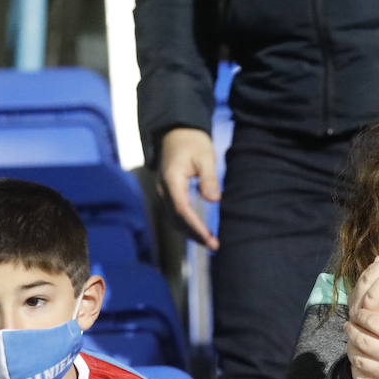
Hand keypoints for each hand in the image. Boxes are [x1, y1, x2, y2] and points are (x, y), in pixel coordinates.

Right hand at [160, 127, 219, 250]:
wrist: (177, 132)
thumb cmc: (193, 142)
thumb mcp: (205, 156)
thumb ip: (209, 178)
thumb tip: (214, 200)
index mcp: (171, 179)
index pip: (181, 209)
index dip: (195, 226)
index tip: (209, 238)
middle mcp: (163, 189)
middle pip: (176, 219)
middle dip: (194, 234)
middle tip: (214, 246)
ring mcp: (163, 192)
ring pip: (173, 220)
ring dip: (190, 233)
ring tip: (210, 243)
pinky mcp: (168, 194)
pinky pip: (175, 214)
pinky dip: (187, 225)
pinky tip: (200, 232)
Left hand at [344, 250, 378, 378]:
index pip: (373, 322)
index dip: (362, 315)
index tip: (361, 314)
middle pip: (361, 340)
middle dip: (352, 329)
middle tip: (351, 325)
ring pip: (358, 360)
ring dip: (353, 348)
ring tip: (354, 342)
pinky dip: (358, 370)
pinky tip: (361, 362)